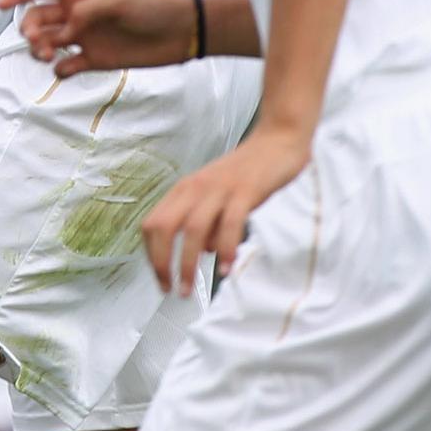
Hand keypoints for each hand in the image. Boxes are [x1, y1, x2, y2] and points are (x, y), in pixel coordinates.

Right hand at [0, 0, 194, 75]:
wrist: (179, 32)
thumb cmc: (151, 7)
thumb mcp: (118, 1)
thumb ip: (86, 11)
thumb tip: (63, 29)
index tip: (1, 6)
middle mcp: (77, 13)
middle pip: (37, 19)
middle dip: (29, 29)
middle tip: (38, 41)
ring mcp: (83, 37)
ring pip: (46, 43)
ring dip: (40, 50)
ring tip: (51, 56)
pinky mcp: (93, 60)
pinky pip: (66, 67)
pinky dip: (60, 70)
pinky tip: (67, 68)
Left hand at [139, 130, 308, 296]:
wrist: (278, 141)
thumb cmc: (247, 172)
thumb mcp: (218, 196)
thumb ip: (207, 222)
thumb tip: (203, 251)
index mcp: (184, 189)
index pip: (152, 224)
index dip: (152, 254)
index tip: (162, 278)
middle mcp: (195, 188)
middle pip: (164, 227)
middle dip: (162, 263)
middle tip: (171, 290)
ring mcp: (219, 188)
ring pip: (192, 230)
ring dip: (188, 263)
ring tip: (190, 288)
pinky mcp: (244, 191)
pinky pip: (229, 224)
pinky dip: (224, 248)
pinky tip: (225, 267)